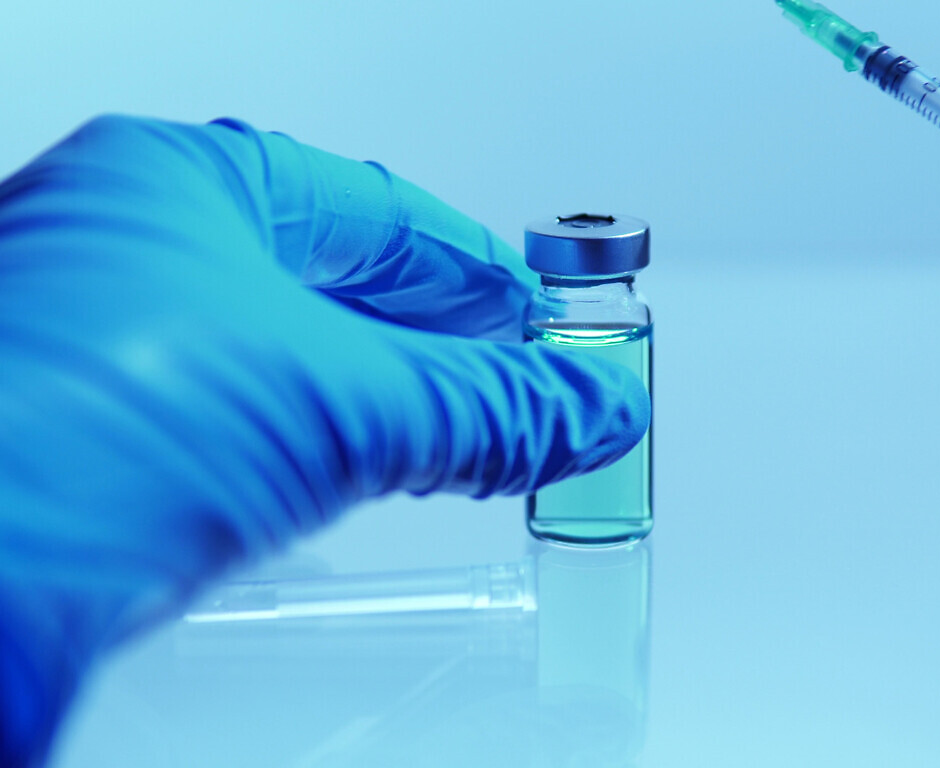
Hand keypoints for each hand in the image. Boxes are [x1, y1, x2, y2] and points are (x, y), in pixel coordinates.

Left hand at [0, 116, 649, 765]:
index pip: (373, 210)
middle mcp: (126, 245)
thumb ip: (480, 405)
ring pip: (284, 349)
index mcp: (176, 185)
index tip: (542, 314)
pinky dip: (314, 435)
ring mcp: (100, 338)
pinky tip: (355, 464)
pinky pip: (236, 411)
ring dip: (381, 389)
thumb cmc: (58, 444)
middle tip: (524, 373)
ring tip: (461, 424)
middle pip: (331, 277)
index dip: (475, 267)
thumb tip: (588, 407)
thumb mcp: (332, 404)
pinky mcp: (88, 431)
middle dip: (438, 333)